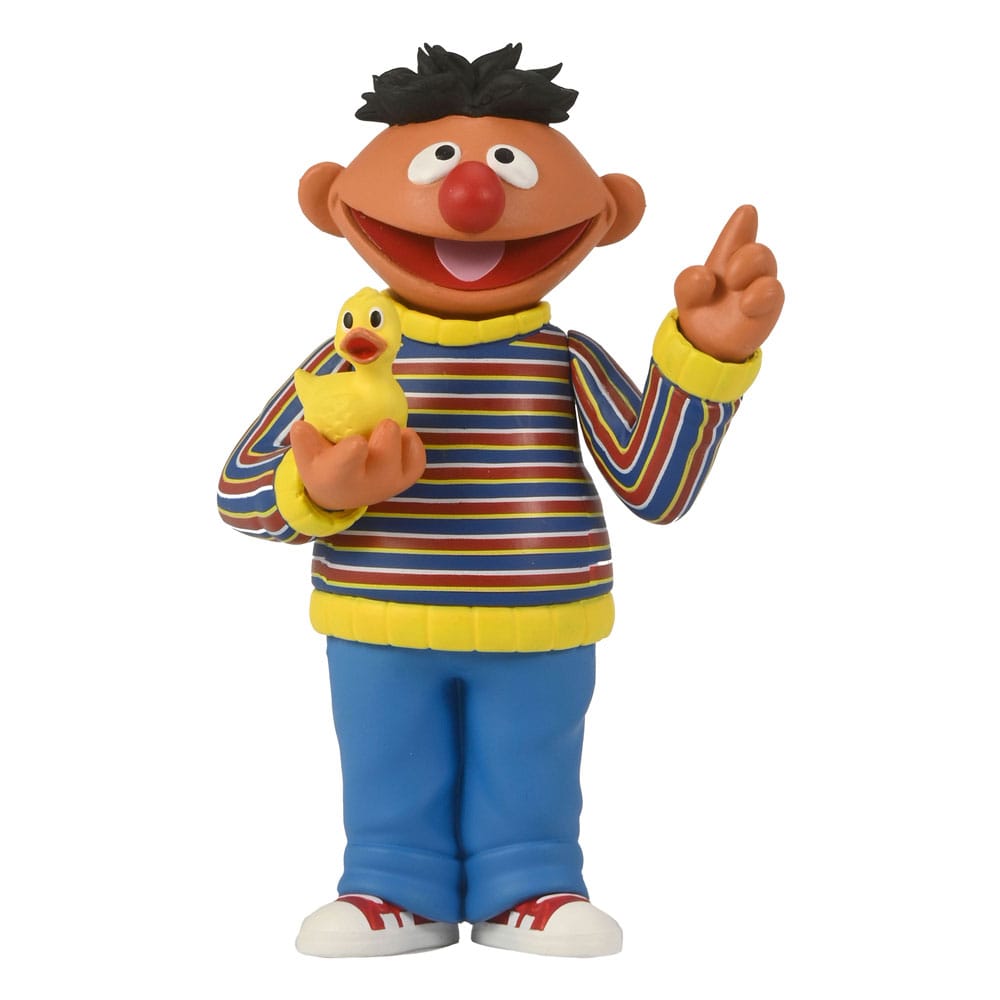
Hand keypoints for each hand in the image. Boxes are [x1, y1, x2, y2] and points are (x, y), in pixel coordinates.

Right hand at [290, 418, 425, 509]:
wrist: (340, 492)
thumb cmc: (323, 463)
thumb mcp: (306, 451)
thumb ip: (303, 436)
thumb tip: (303, 423)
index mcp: (338, 477)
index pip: (346, 466)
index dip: (353, 453)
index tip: (356, 441)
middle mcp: (367, 484)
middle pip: (385, 460)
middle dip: (387, 437)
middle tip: (383, 423)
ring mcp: (389, 482)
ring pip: (407, 460)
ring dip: (402, 439)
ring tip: (389, 428)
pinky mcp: (405, 478)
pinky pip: (418, 460)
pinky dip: (413, 444)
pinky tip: (404, 434)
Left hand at [674, 205, 783, 362]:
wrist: (706, 345)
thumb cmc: (703, 310)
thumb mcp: (687, 294)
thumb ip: (687, 282)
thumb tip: (705, 277)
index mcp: (726, 260)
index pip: (736, 238)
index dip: (741, 225)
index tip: (746, 211)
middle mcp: (746, 270)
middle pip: (756, 249)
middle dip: (744, 254)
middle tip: (729, 276)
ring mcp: (758, 288)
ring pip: (767, 264)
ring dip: (750, 266)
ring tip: (734, 283)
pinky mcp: (766, 308)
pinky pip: (774, 292)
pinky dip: (761, 294)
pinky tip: (746, 304)